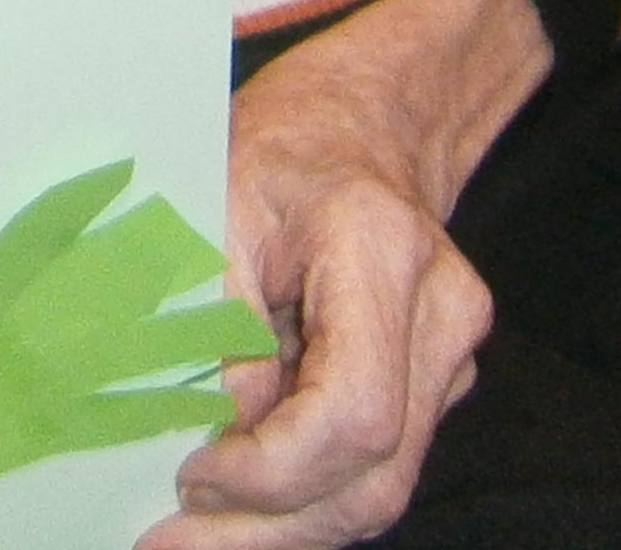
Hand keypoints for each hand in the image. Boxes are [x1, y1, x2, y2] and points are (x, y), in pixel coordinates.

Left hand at [149, 0, 548, 549]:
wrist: (363, 114)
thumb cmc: (276, 143)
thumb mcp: (212, 199)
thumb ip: (211, 315)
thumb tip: (200, 429)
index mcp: (383, 249)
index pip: (354, 414)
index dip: (269, 469)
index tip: (189, 474)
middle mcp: (442, 311)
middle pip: (377, 475)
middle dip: (270, 526)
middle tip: (169, 540)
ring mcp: (451, 353)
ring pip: (382, 487)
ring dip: (284, 525)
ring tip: (190, 533)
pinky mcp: (435, 380)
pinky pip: (377, 464)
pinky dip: (305, 494)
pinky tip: (235, 500)